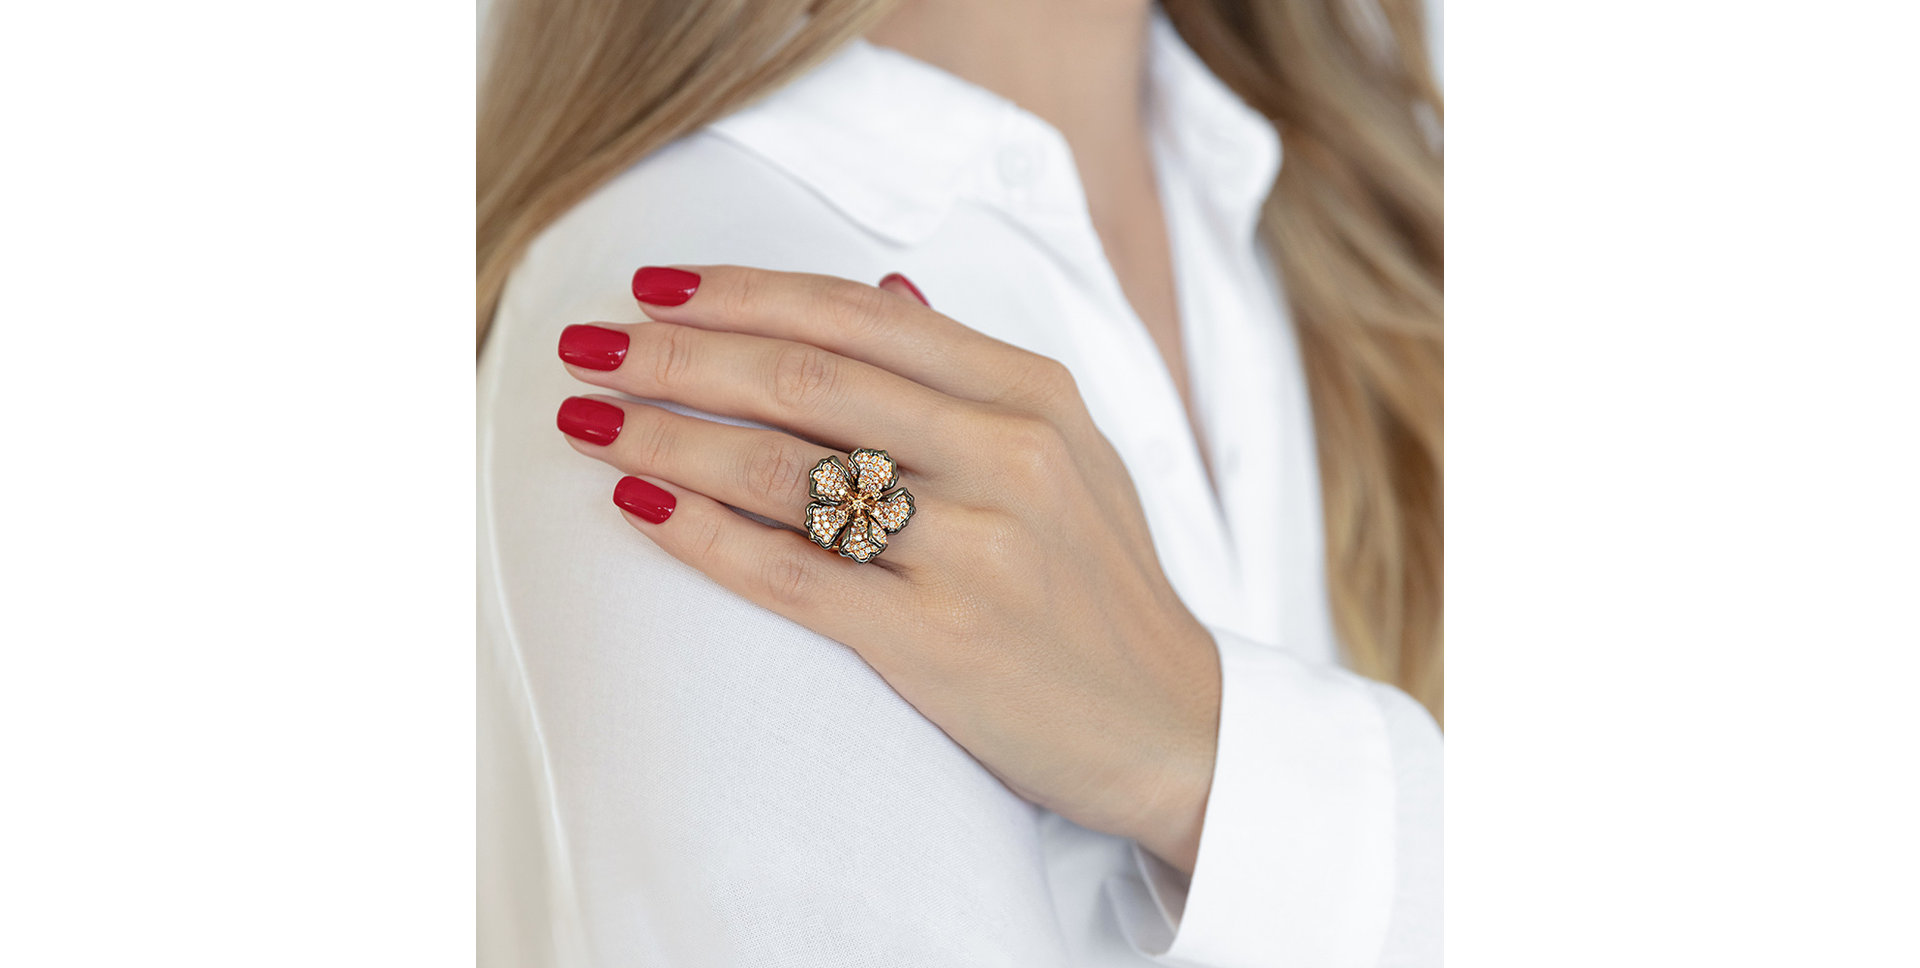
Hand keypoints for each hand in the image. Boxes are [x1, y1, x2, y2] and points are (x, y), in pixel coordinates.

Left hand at [554, 265, 1221, 873]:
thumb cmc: (1101, 583)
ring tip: (586, 419)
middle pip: (804, 376)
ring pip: (783, 469)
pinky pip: (790, 573)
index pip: (858, 313)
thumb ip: (972, 372)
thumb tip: (881, 286)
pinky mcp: (938, 639)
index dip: (742, 290)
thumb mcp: (1068, 450)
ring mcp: (976, 547)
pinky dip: (700, 533)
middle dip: (676, 352)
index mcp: (1035, 393)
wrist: (1174, 725)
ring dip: (664, 436)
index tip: (655, 284)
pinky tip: (636, 506)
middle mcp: (1007, 454)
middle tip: (586, 344)